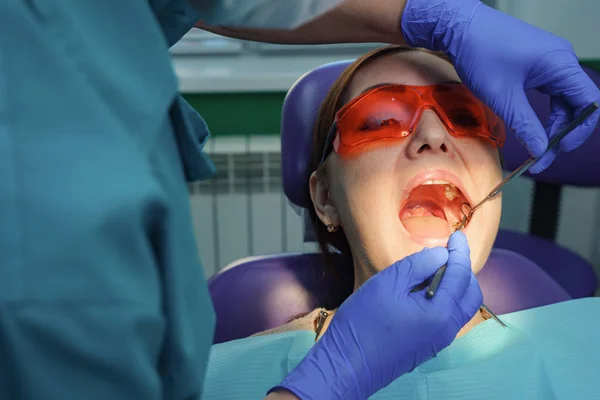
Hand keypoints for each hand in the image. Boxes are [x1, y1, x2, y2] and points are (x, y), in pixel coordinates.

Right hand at [271, 231, 481, 398]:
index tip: (456, 234)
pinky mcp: (426, 346)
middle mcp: (447, 330)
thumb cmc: (363, 322)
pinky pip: (446, 318)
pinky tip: (424, 288)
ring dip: (455, 285)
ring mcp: (438, 341)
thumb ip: (418, 265)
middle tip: (449, 251)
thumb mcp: (388, 283)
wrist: (347, 365)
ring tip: (435, 267)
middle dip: (464, 269)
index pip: (461, 275)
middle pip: (470, 295)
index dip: (459, 252)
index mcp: (441, 314)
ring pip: (460, 308)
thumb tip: (441, 255)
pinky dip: (445, 298)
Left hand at [402, 0, 599, 172]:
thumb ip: (525, 125)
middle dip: (561, 134)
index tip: (558, 151)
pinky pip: (548, 92)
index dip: (578, 131)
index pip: (589, 103)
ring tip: (533, 148)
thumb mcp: (503, 97)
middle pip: (576, 105)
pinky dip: (540, 112)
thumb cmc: (480, 53)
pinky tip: (528, 127)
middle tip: (540, 158)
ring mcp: (549, 62)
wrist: (460, 27)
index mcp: (561, 65)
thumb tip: (541, 150)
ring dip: (550, 125)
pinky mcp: (536, 64)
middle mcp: (561, 61)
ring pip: (561, 101)